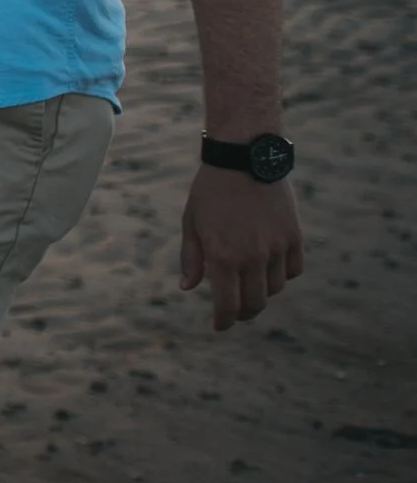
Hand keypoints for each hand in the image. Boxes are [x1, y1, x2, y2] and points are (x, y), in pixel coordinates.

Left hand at [180, 165, 304, 329]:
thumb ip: (192, 258)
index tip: (218, 325)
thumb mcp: (192, 222)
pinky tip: (270, 268)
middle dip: (242, 312)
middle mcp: (253, 258)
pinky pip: (293, 270)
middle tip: (234, 311)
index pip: (228, 305)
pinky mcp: (295, 238)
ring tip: (248, 283)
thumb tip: (188, 288)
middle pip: (254, 303)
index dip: (223, 321)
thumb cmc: (211, 190)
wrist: (245, 157)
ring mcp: (277, 248)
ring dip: (261, 292)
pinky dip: (283, 275)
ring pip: (275, 289)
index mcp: (223, 256)